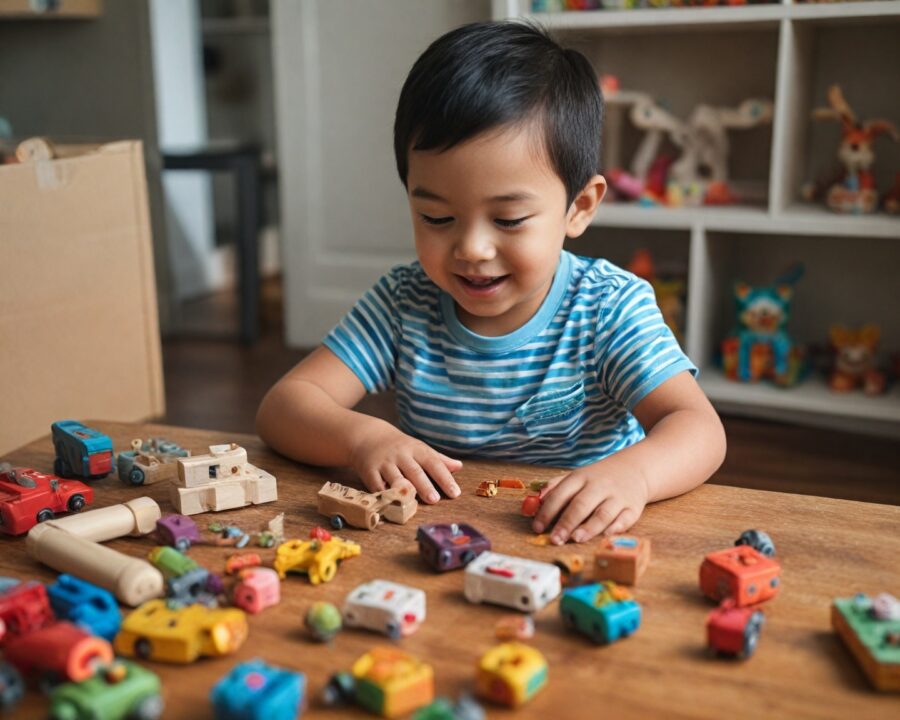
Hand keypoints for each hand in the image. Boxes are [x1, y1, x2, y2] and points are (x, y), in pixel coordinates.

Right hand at [349, 422, 461, 502]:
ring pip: (395, 478)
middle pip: (414, 471)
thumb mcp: (419, 448)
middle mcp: (401, 455)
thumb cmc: (400, 447)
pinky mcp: (369, 471)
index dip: (445, 478)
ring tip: (412, 502)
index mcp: (416, 449)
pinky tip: (391, 503)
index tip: (455, 492)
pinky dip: (383, 494)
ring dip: (404, 490)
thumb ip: (439, 459)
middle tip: (434, 499)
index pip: (433, 463)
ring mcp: (384, 463)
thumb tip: (459, 466)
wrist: (368, 436)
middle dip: (424, 485)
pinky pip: (376, 485)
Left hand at [532, 460, 648, 544]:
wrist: (634, 469)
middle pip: (581, 504)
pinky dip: (616, 527)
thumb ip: (555, 487)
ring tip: (576, 539)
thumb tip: (533, 502)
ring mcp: (617, 497)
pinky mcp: (633, 507)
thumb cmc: (598, 478)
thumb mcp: (576, 477)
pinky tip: (605, 536)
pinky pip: (625, 519)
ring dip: (589, 527)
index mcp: (581, 477)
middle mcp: (599, 486)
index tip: (536, 527)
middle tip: (555, 539)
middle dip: (566, 523)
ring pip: (603, 513)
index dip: (547, 511)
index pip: (561, 494)